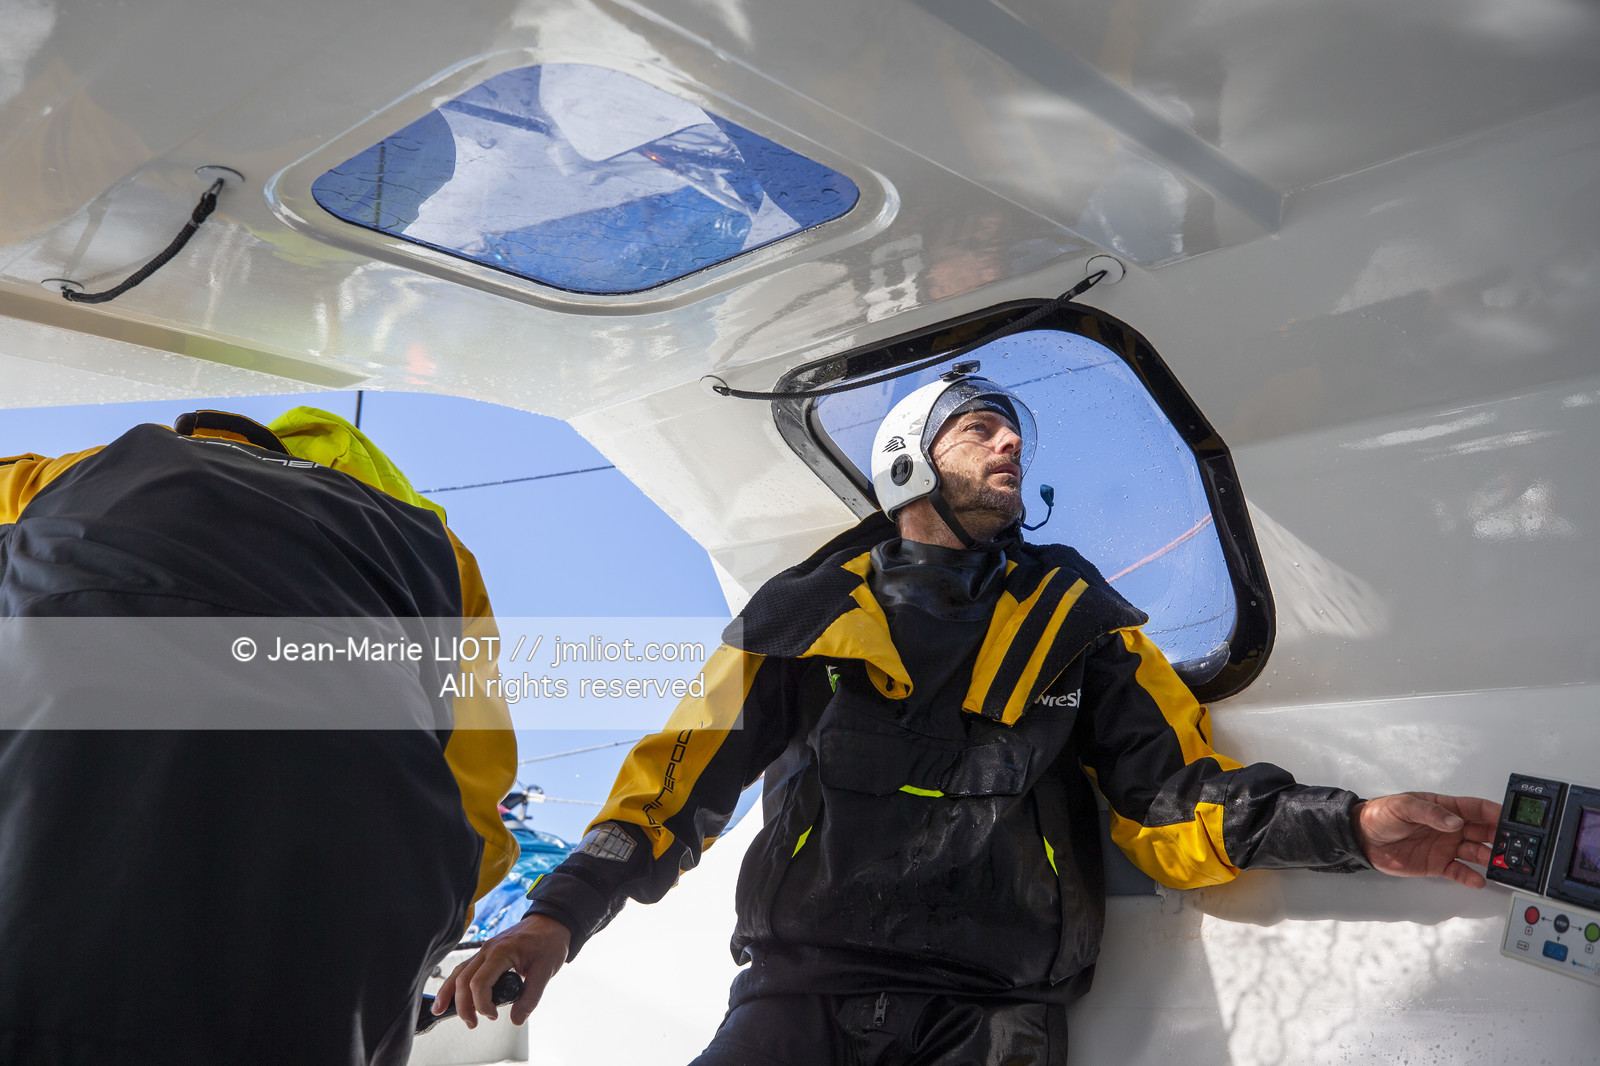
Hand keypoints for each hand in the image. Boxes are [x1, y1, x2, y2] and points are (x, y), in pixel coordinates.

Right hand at [431, 913, 570, 1027]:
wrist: (551, 921)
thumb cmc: (549, 941)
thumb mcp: (546, 971)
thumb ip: (531, 997)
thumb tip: (516, 1019)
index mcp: (502, 951)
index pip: (479, 982)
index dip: (482, 1004)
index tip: (492, 1016)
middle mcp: (488, 949)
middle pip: (463, 979)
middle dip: (463, 1005)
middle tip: (472, 1023)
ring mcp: (485, 949)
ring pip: (458, 972)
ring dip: (450, 994)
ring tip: (443, 1011)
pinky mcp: (486, 953)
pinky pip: (465, 968)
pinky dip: (454, 982)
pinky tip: (449, 995)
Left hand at [1352, 792, 1501, 888]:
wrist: (1362, 838)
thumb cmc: (1381, 815)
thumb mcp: (1403, 806)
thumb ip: (1430, 813)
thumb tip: (1454, 821)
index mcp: (1445, 808)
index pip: (1477, 809)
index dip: (1496, 813)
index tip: (1512, 819)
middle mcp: (1450, 828)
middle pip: (1484, 832)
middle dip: (1501, 838)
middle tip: (1515, 846)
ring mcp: (1446, 847)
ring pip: (1477, 852)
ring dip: (1490, 858)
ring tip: (1502, 865)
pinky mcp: (1438, 864)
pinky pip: (1459, 871)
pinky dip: (1470, 877)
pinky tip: (1479, 880)